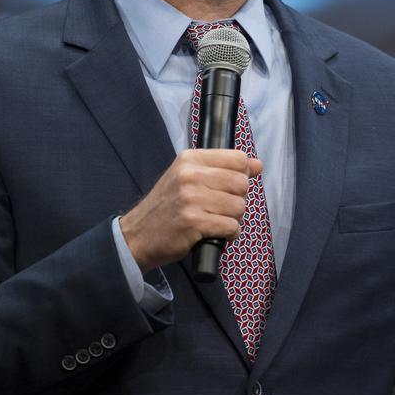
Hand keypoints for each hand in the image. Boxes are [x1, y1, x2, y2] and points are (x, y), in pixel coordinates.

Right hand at [119, 149, 261, 272]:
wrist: (137, 235)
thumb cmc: (167, 207)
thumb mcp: (188, 178)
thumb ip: (222, 169)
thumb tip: (257, 165)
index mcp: (190, 159)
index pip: (237, 158)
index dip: (242, 175)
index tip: (230, 187)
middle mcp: (190, 174)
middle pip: (241, 183)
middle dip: (237, 200)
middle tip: (220, 208)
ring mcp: (191, 198)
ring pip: (239, 207)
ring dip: (233, 219)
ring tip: (214, 221)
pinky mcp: (193, 222)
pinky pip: (231, 227)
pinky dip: (229, 234)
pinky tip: (214, 233)